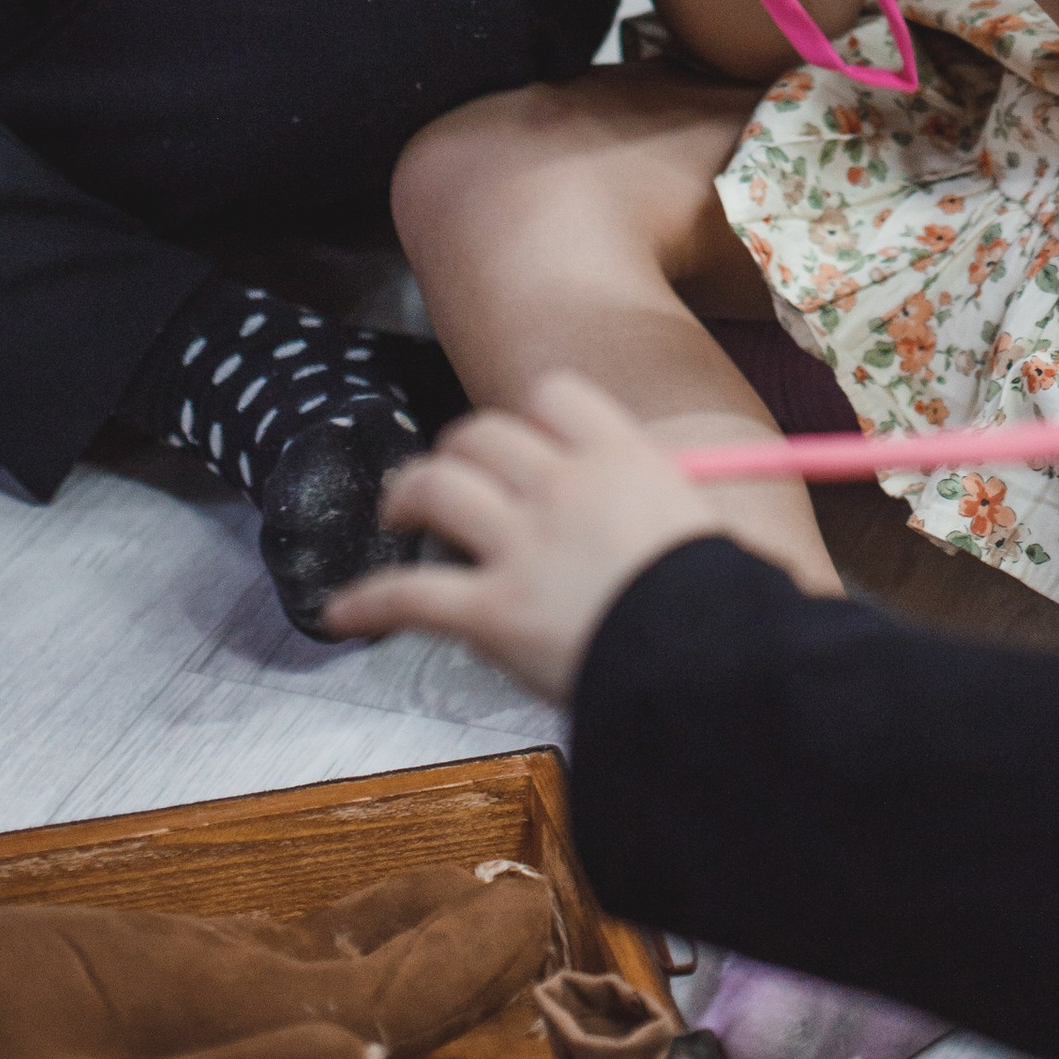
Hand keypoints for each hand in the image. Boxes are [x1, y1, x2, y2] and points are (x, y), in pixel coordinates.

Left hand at [324, 373, 708, 697]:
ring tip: (398, 513)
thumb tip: (648, 509)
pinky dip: (368, 602)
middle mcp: (562, 484)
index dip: (531, 417)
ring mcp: (521, 544)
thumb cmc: (714, 604)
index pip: (554, 396)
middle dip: (459, 451)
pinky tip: (344, 613)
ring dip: (409, 495)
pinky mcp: (491, 610)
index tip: (526, 443)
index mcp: (619, 456)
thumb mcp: (698, 527)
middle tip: (451, 478)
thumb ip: (660, 506)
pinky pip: (410, 595)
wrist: (704, 662)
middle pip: (484, 434)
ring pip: (437, 488)